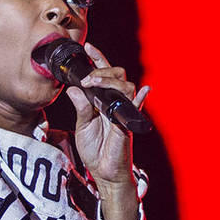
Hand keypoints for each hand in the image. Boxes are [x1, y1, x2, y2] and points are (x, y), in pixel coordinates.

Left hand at [67, 43, 149, 189]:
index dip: (98, 59)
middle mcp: (114, 103)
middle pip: (117, 75)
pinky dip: (140, 99)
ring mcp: (122, 113)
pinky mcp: (127, 125)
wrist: (104, 173)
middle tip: (88, 75)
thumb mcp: (83, 126)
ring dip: (109, 80)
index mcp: (103, 101)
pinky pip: (136, 108)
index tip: (87, 47)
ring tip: (95, 81)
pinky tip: (144, 91)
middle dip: (103, 69)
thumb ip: (81, 107)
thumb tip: (74, 88)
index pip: (103, 75)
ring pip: (126, 87)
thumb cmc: (96, 150)